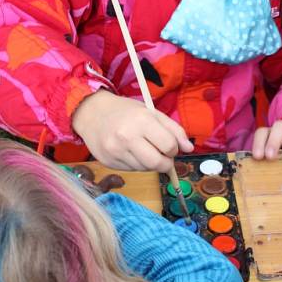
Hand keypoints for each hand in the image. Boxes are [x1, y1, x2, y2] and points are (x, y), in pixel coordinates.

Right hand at [72, 90, 193, 171]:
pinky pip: (131, 170)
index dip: (174, 149)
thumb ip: (174, 129)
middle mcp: (127, 137)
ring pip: (145, 169)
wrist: (92, 113)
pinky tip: (131, 152)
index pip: (169, 145)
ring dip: (150, 163)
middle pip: (157, 163)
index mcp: (142, 120)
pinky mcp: (108, 162)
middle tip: (164, 157)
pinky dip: (137, 164)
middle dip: (166, 164)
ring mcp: (116, 151)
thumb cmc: (126, 111)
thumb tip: (189, 149)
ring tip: (144, 149)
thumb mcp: (152, 112)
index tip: (170, 146)